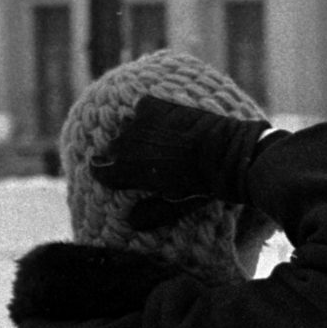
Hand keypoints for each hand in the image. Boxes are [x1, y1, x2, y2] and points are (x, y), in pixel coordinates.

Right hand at [90, 96, 272, 226]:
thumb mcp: (178, 204)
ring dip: (138, 136)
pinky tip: (166, 124)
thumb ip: (153, 211)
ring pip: (127, 128)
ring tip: (159, 144)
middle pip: (114, 148)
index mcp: (128, 169)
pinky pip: (141, 108)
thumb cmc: (204, 185)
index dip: (105, 173)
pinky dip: (150, 115)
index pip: (100, 170)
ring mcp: (139, 122)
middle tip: (145, 163)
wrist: (226, 153)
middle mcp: (127, 143)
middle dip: (123, 156)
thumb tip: (132, 221)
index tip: (111, 176)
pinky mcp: (153, 105)